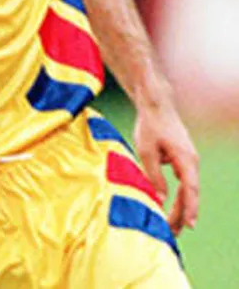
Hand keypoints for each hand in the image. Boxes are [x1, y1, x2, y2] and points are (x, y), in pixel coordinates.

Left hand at [133, 103, 198, 234]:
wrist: (155, 105)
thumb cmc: (150, 126)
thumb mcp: (147, 152)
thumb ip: (154, 176)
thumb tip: (161, 199)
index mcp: (186, 160)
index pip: (190, 190)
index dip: (189, 208)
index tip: (189, 225)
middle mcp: (191, 161)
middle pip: (189, 193)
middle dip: (182, 214)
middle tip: (173, 233)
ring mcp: (187, 160)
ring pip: (186, 188)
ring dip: (179, 206)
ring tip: (171, 224)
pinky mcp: (180, 158)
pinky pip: (182, 181)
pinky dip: (177, 194)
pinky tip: (169, 206)